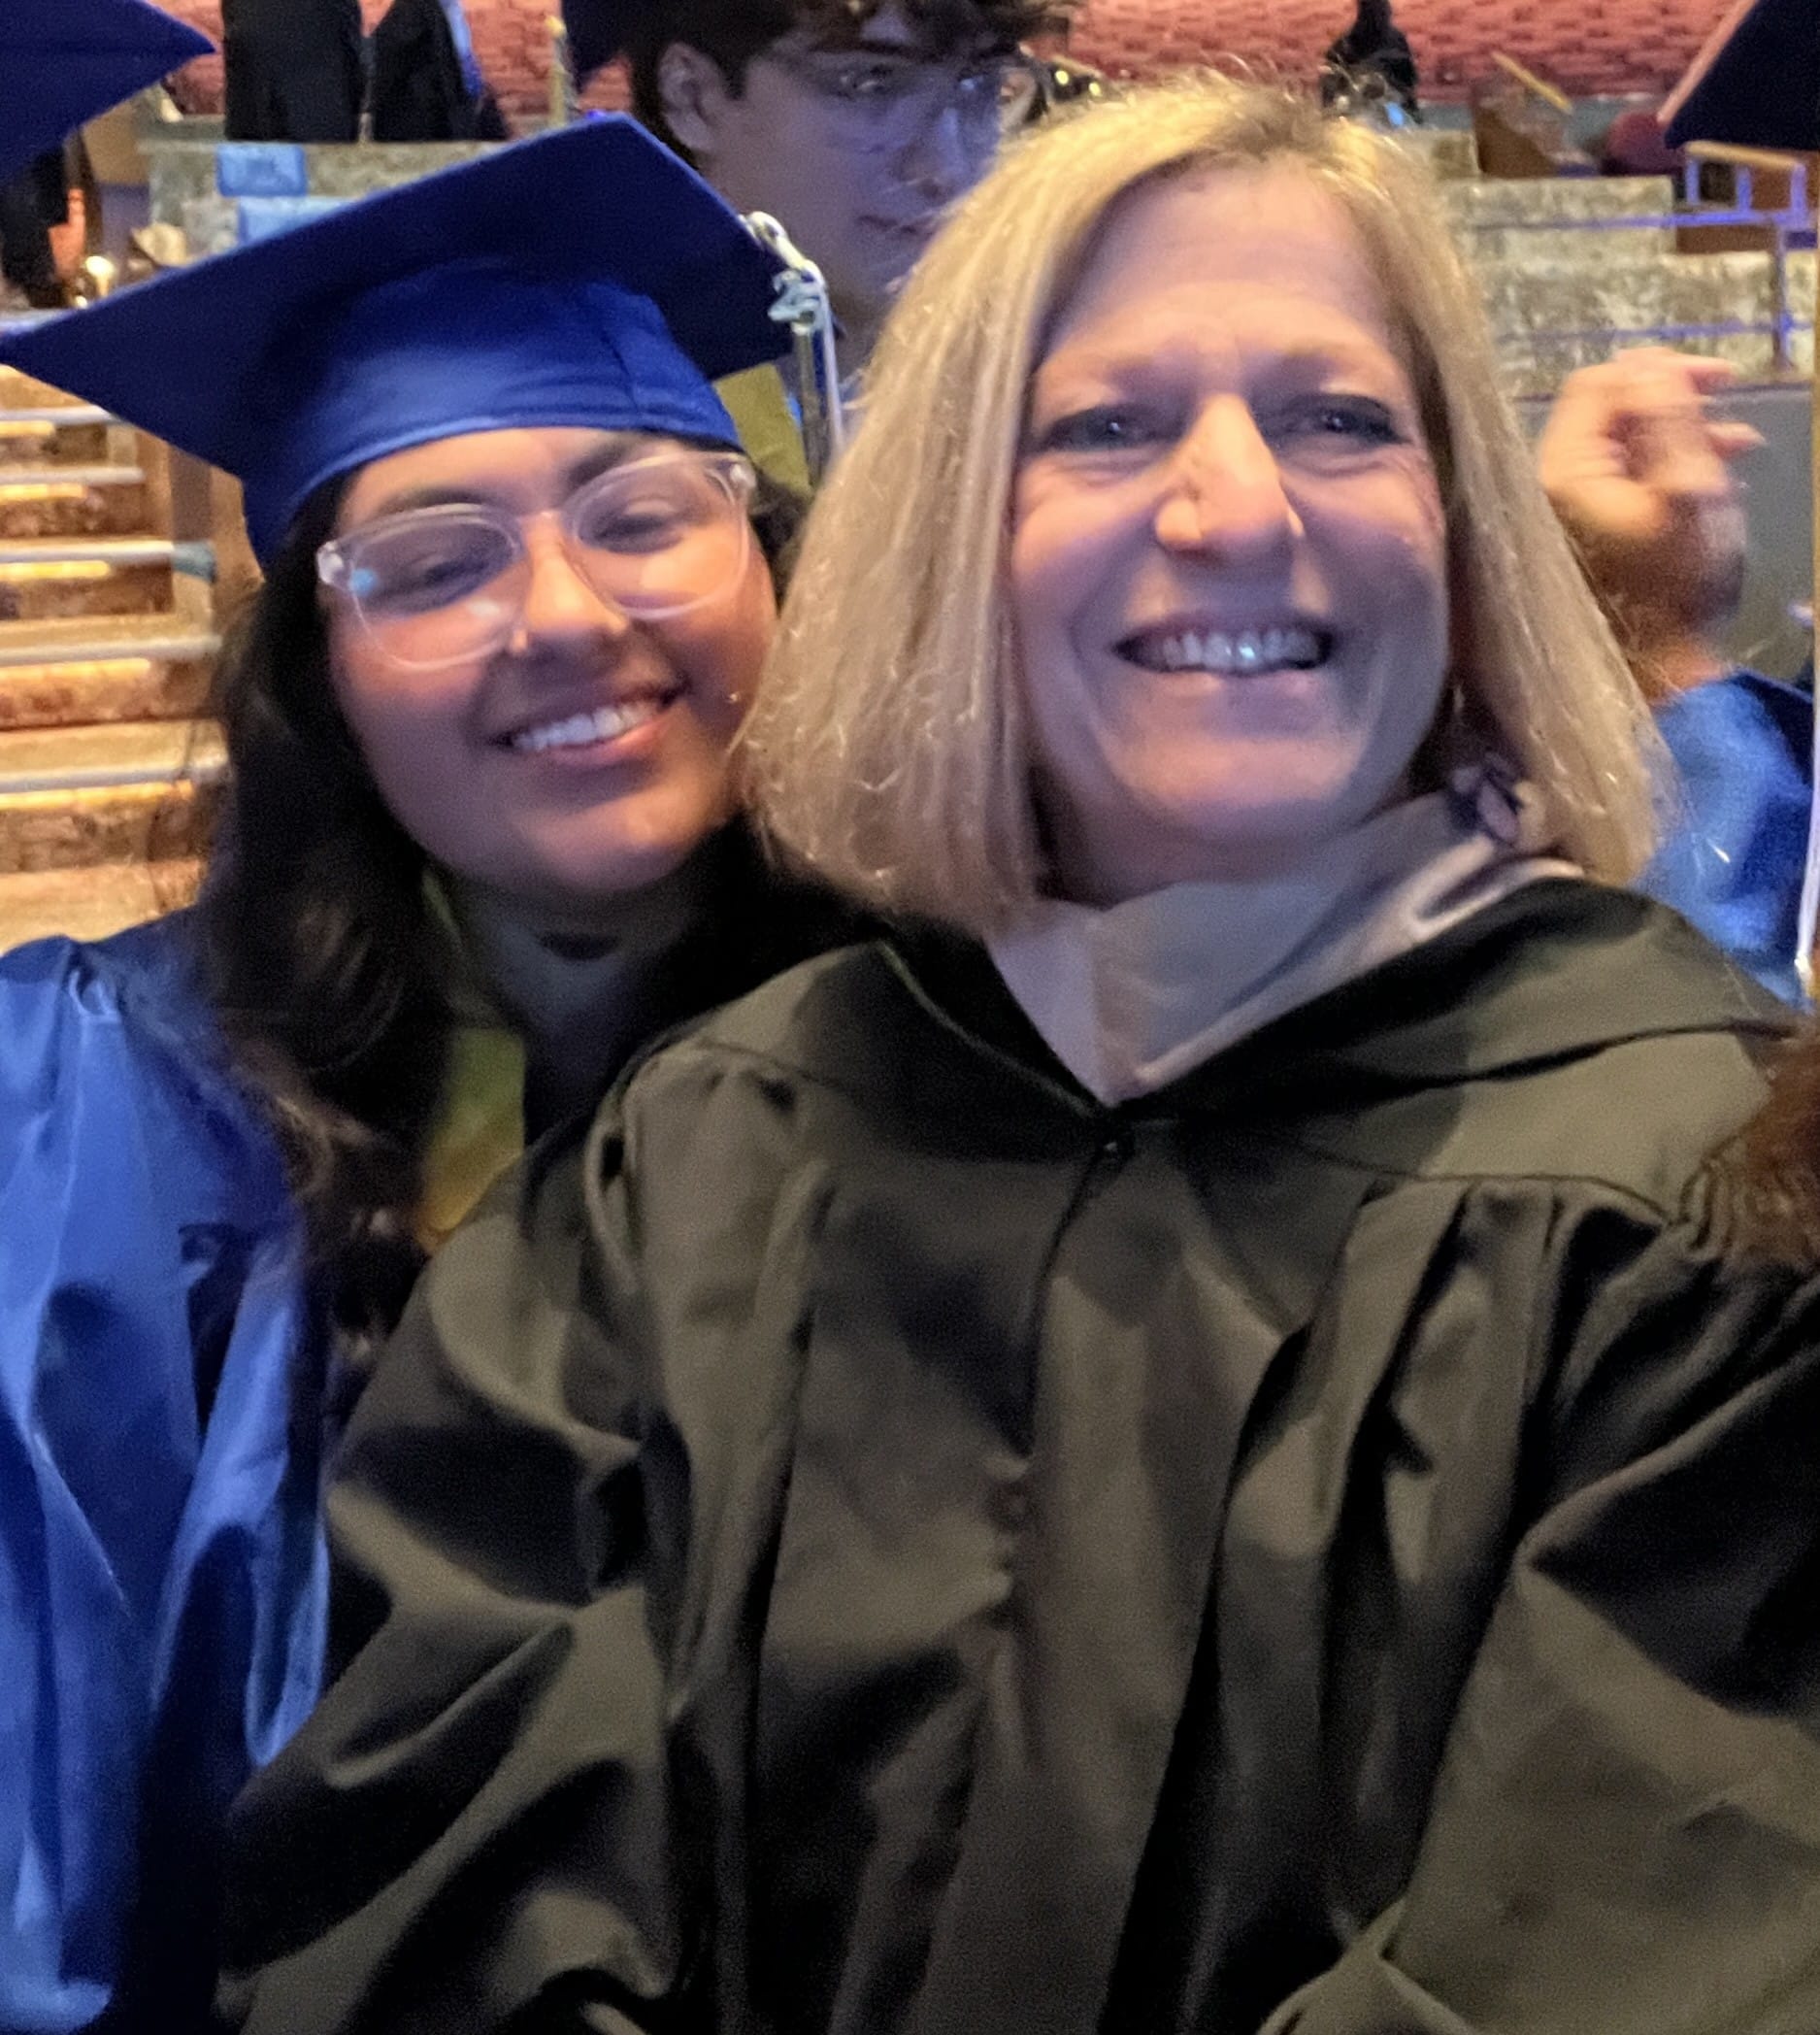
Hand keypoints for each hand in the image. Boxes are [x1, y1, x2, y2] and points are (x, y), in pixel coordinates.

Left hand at [1536, 348, 1759, 692]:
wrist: (1656, 673)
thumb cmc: (1675, 589)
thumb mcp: (1687, 492)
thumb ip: (1666, 420)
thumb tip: (1646, 364)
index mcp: (1562, 473)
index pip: (1597, 386)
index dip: (1659, 372)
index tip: (1718, 379)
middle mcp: (1548, 490)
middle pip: (1609, 416)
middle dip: (1675, 404)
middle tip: (1731, 401)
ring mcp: (1562, 517)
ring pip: (1622, 450)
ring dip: (1680, 438)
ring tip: (1739, 446)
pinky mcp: (1581, 540)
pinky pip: (1622, 486)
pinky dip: (1665, 474)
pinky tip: (1711, 482)